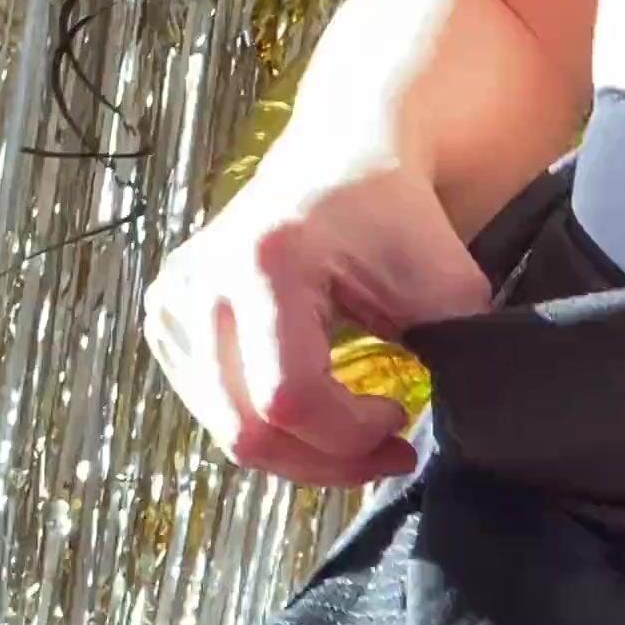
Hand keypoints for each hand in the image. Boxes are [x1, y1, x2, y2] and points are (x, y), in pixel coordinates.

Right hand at [142, 132, 494, 485]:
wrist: (341, 162)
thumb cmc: (397, 220)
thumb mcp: (448, 285)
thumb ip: (451, 359)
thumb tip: (458, 432)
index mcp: (264, 263)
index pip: (290, 399)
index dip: (351, 436)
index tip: (399, 413)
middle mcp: (199, 283)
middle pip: (249, 433)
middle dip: (328, 461)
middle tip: (385, 450)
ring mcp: (172, 303)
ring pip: (229, 435)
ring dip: (302, 454)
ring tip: (354, 432)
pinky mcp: (165, 320)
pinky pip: (215, 413)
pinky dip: (271, 430)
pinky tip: (314, 408)